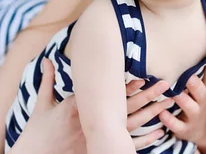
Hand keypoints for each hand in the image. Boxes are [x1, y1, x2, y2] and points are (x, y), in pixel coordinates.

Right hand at [10, 59, 171, 153]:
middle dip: (147, 95)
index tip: (143, 77)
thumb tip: (46, 60)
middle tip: (166, 84)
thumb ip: (47, 82)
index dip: (126, 86)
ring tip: (168, 103)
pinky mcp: (100, 151)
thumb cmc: (36, 135)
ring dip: (151, 113)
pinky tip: (159, 131)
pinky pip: (128, 145)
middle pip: (126, 107)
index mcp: (79, 108)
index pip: (107, 94)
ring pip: (131, 124)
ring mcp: (98, 138)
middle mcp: (92, 122)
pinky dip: (145, 139)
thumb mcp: (41, 106)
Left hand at [158, 61, 205, 144]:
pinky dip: (169, 119)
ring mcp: (193, 117)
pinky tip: (161, 112)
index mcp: (204, 91)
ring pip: (189, 107)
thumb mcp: (204, 89)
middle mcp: (201, 103)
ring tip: (170, 91)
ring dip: (181, 99)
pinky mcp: (184, 130)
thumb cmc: (198, 103)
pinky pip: (177, 125)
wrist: (202, 132)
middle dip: (193, 83)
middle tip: (184, 74)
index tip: (198, 57)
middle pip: (201, 92)